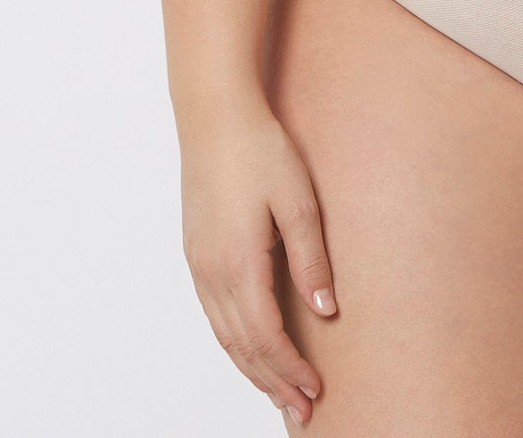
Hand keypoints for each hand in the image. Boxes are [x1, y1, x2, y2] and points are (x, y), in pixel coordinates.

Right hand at [182, 89, 336, 424]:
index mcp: (238, 263)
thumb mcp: (299, 200)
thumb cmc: (259, 149)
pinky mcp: (195, 252)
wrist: (214, 114)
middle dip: (272, 382)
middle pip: (242, 347)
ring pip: (224, 335)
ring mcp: (198, 264)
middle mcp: (211, 272)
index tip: (316, 391)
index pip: (265, 338)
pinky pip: (214, 315)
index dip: (290, 369)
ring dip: (251, 368)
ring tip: (279, 391)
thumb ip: (312, 260)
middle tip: (300, 410)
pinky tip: (250, 348)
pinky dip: (234, 342)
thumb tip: (327, 311)